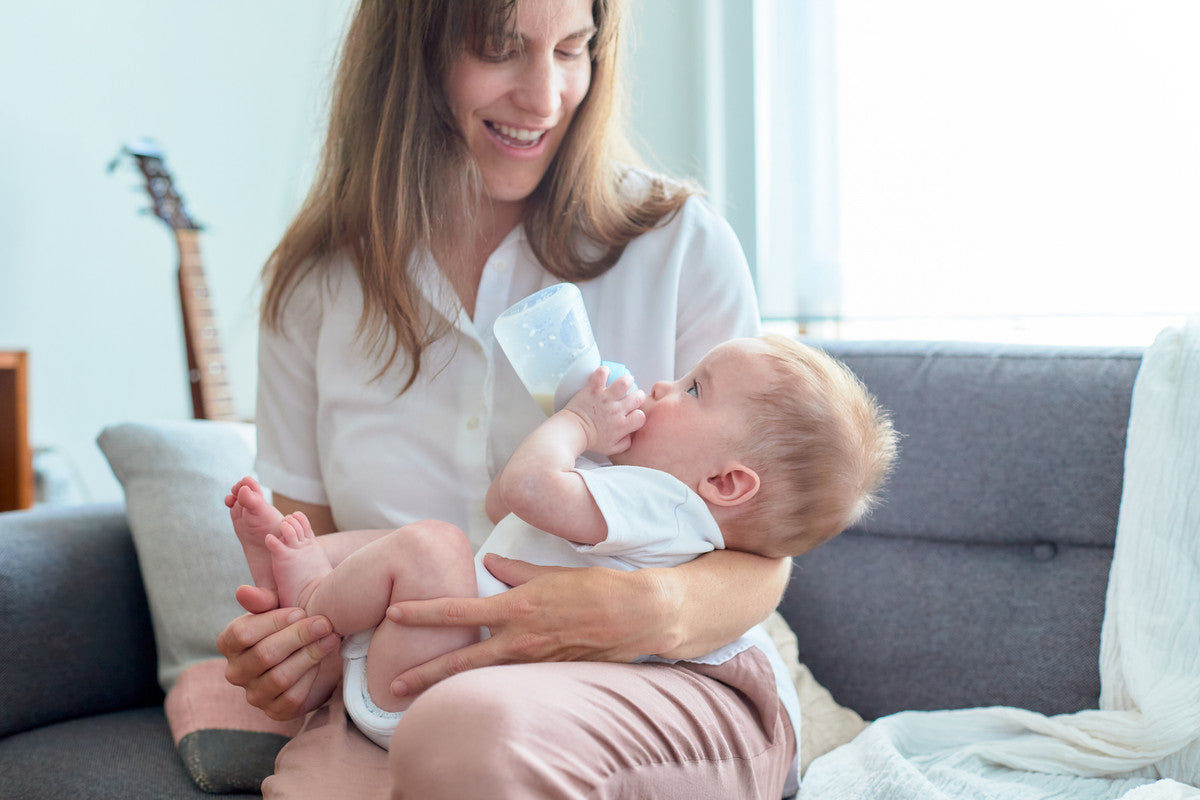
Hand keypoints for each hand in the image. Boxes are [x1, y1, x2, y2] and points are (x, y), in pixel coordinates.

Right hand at [216, 585, 342, 720]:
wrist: (310, 647)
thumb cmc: (291, 621)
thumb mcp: (278, 604)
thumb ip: (262, 597)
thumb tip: (244, 592)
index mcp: (229, 643)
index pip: (243, 634)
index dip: (274, 622)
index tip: (301, 611)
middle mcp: (236, 672)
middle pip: (264, 655)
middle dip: (298, 637)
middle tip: (324, 624)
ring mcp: (254, 695)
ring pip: (280, 678)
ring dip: (309, 656)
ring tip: (331, 638)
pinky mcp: (275, 711)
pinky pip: (292, 699)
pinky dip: (311, 678)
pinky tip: (323, 660)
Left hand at [383, 555, 678, 696]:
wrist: (639, 616)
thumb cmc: (598, 588)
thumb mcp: (552, 573)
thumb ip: (516, 572)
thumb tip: (488, 565)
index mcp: (517, 608)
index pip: (458, 612)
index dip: (422, 613)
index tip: (394, 614)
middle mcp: (520, 640)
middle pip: (460, 662)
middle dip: (423, 674)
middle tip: (391, 686)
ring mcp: (534, 662)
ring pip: (483, 677)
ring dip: (451, 685)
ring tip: (422, 693)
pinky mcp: (549, 675)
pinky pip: (511, 679)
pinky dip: (489, 683)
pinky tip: (475, 687)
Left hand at [563, 368, 644, 455]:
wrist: (572, 432)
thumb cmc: (590, 440)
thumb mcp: (611, 449)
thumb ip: (625, 443)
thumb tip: (630, 435)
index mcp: (622, 425)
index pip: (641, 416)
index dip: (638, 413)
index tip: (633, 413)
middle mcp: (617, 411)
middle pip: (638, 397)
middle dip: (637, 395)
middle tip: (630, 396)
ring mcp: (605, 399)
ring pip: (624, 382)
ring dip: (626, 380)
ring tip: (623, 382)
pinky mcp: (593, 390)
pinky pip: (602, 374)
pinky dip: (604, 371)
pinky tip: (604, 374)